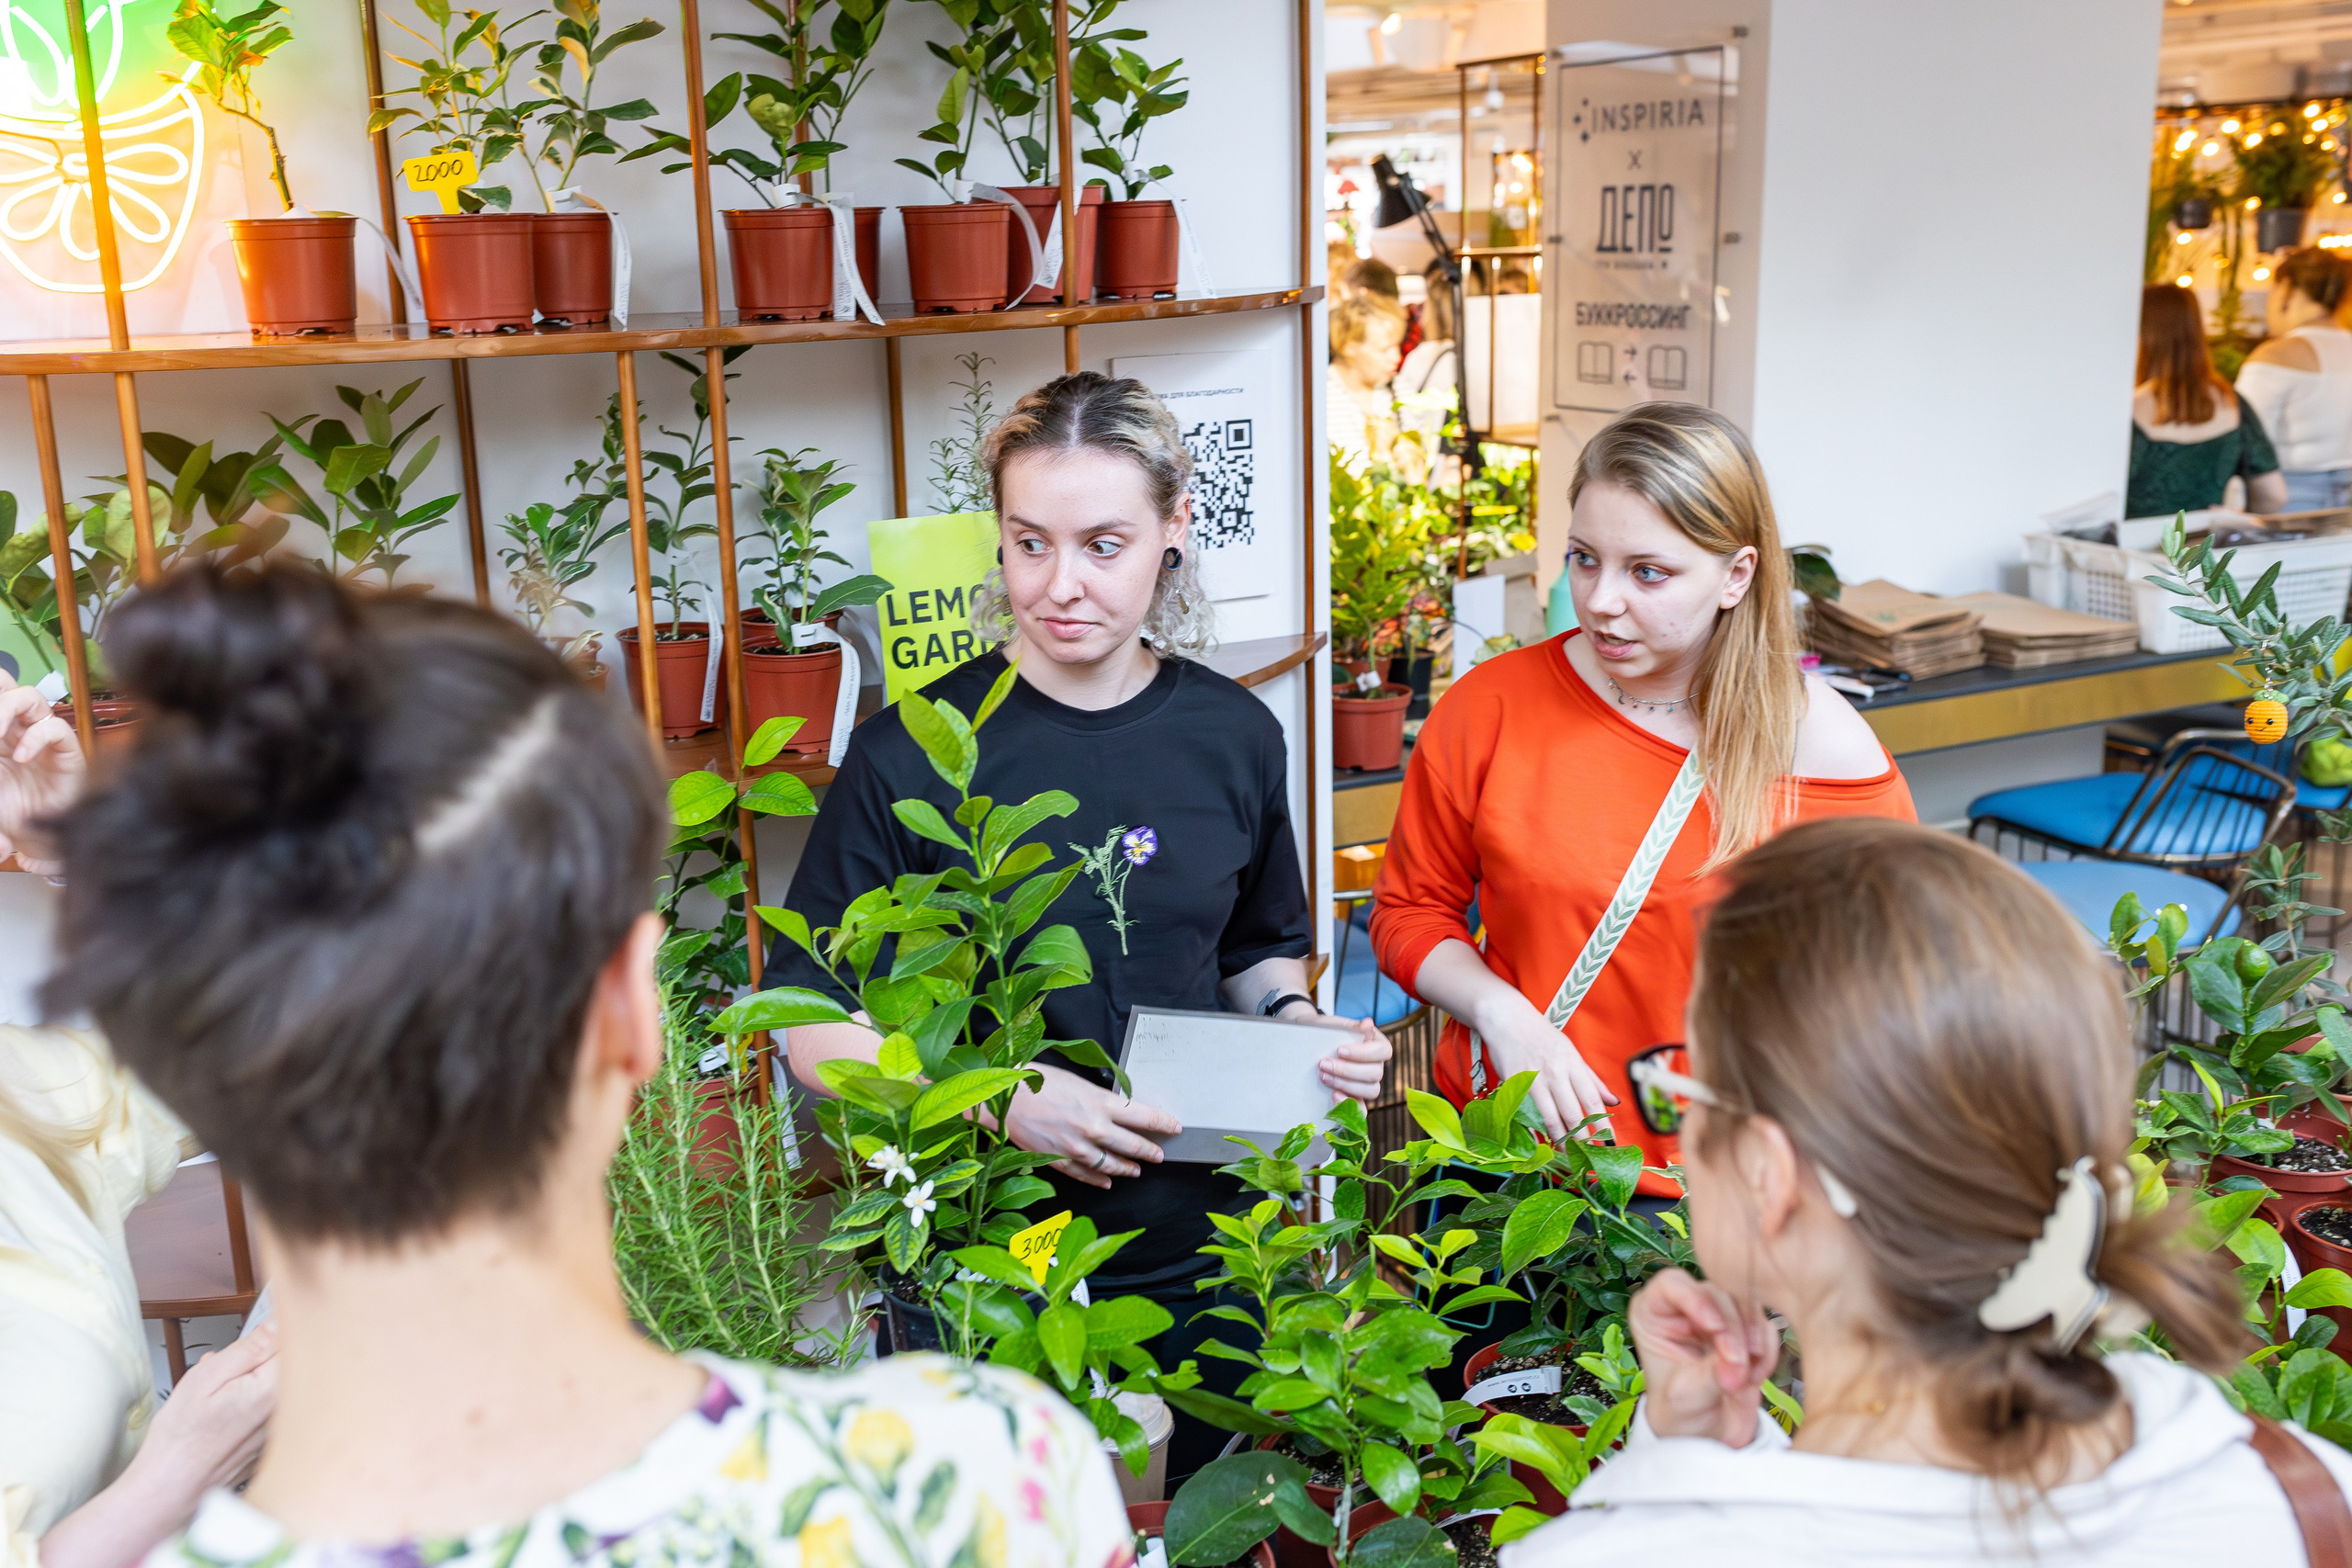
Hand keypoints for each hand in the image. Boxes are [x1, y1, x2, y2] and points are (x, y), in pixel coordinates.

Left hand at [0, 668, 83, 876]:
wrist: (35, 842)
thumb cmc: (9, 814)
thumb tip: (5, 751)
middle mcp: (16, 729)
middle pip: (8, 684)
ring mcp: (40, 739)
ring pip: (30, 697)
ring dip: (8, 708)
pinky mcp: (66, 753)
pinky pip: (56, 729)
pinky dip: (37, 737)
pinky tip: (23, 757)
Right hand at [144, 1318, 279, 1490]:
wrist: (169, 1489)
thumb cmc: (181, 1437)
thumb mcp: (206, 1378)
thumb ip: (250, 1348)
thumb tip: (279, 1321)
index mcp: (274, 1389)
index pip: (298, 1341)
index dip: (280, 1329)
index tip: (265, 1326)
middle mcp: (286, 1410)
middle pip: (291, 1364)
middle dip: (266, 1356)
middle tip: (236, 1364)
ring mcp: (281, 1429)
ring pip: (279, 1386)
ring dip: (257, 1379)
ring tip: (225, 1392)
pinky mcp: (273, 1442)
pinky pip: (271, 1409)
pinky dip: (254, 1402)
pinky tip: (228, 1411)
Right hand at [1004, 1061, 1181, 1189]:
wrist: (1005, 1098)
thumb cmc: (1039, 1082)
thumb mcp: (1079, 1083)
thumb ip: (1100, 1099)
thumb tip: (1119, 1111)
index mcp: (1101, 1102)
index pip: (1143, 1116)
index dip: (1163, 1123)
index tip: (1174, 1126)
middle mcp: (1094, 1128)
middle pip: (1133, 1144)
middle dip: (1150, 1150)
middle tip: (1160, 1154)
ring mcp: (1078, 1148)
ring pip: (1112, 1164)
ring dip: (1128, 1168)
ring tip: (1136, 1169)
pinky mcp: (1061, 1161)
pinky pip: (1087, 1175)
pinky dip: (1099, 1179)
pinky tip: (1107, 1182)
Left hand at [1278, 1007, 1391, 1103]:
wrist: (1305, 1042)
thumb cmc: (1324, 1031)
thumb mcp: (1334, 1025)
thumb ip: (1351, 1026)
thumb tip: (1368, 1023)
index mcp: (1376, 1044)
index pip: (1383, 1051)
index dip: (1364, 1053)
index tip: (1340, 1050)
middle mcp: (1376, 1065)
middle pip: (1375, 1073)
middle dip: (1347, 1070)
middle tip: (1323, 1064)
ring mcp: (1367, 1083)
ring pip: (1371, 1090)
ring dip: (1346, 1085)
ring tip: (1324, 1077)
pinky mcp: (1355, 1098)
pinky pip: (1362, 1109)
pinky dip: (1350, 1105)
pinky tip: (1334, 1096)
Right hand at [1470, 989, 1616, 1141]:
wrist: (1508, 1019)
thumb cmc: (1542, 1036)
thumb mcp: (1571, 1052)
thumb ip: (1591, 1078)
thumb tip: (1613, 1101)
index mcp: (1572, 1064)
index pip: (1592, 1100)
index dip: (1602, 1124)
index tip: (1609, 1142)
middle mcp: (1555, 1073)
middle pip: (1572, 1113)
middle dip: (1583, 1138)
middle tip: (1589, 1156)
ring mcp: (1533, 1079)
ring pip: (1550, 1117)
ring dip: (1561, 1139)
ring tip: (1568, 1153)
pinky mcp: (1513, 1085)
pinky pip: (1526, 1114)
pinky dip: (1535, 1131)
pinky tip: (1541, 1142)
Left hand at [1627, 1268, 1772, 1446]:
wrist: (1706, 1431)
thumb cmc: (1681, 1409)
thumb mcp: (1688, 1394)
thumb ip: (1711, 1373)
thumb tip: (1738, 1360)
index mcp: (1654, 1312)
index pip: (1672, 1284)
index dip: (1696, 1299)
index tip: (1714, 1327)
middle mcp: (1685, 1305)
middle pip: (1716, 1293)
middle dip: (1732, 1332)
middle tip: (1737, 1368)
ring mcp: (1718, 1313)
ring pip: (1746, 1305)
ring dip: (1751, 1342)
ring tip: (1745, 1378)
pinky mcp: (1746, 1327)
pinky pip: (1765, 1327)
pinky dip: (1765, 1352)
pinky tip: (1754, 1377)